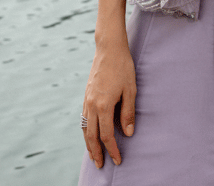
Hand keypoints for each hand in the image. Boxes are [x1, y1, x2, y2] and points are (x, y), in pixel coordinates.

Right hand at [82, 42, 136, 167]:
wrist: (109, 48)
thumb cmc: (123, 67)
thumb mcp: (130, 89)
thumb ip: (128, 112)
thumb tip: (128, 133)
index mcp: (103, 105)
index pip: (106, 135)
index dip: (112, 149)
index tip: (117, 160)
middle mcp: (91, 105)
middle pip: (91, 136)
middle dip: (96, 152)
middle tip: (100, 165)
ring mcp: (86, 99)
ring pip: (84, 128)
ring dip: (88, 143)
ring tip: (92, 154)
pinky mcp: (86, 94)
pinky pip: (83, 117)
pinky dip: (85, 130)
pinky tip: (89, 133)